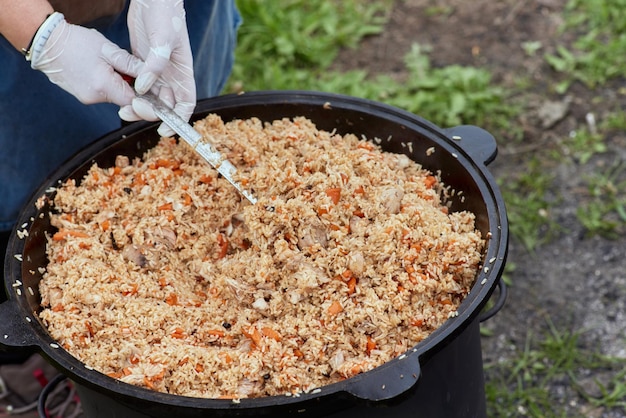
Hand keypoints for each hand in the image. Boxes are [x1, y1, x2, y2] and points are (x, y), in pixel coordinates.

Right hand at [30, 13, 141, 106]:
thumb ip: (130, 64)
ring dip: (118, 84)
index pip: (134, 102)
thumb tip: (148, 75)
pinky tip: (100, 69)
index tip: (146, 83)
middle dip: (130, 86)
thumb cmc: (76, 43)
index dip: (143, 95)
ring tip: (109, 66)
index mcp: (103, 86)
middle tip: (126, 69)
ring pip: (114, 96)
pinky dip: (107, 83)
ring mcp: (88, 99)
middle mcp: (95, 98)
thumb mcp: (107, 49)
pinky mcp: (83, 96)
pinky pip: (103, 93)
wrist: (47, 44)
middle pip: (124, 100)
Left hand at [121, 0, 195, 136]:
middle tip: (132, 112)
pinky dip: (130, 93)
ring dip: (138, 106)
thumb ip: (154, 65)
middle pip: (165, 105)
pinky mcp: (142, 63)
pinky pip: (138, 85)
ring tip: (123, 110)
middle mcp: (171, 75)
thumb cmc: (165, 15)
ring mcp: (157, 70)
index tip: (164, 131)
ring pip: (150, 97)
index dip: (178, 120)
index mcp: (183, 72)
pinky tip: (119, 95)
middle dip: (151, 114)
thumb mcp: (163, 39)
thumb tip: (143, 88)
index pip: (185, 104)